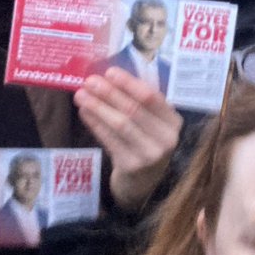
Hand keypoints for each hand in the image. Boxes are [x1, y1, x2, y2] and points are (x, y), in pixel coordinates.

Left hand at [75, 67, 182, 212]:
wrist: (143, 182)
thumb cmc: (145, 142)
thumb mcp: (151, 123)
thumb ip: (138, 103)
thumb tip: (107, 78)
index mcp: (173, 122)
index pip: (151, 97)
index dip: (129, 83)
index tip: (110, 72)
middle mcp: (166, 139)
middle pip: (134, 110)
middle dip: (109, 93)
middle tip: (89, 81)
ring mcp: (150, 155)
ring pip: (120, 124)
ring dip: (98, 107)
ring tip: (81, 95)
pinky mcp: (131, 166)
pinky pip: (110, 140)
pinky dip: (95, 124)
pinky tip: (84, 112)